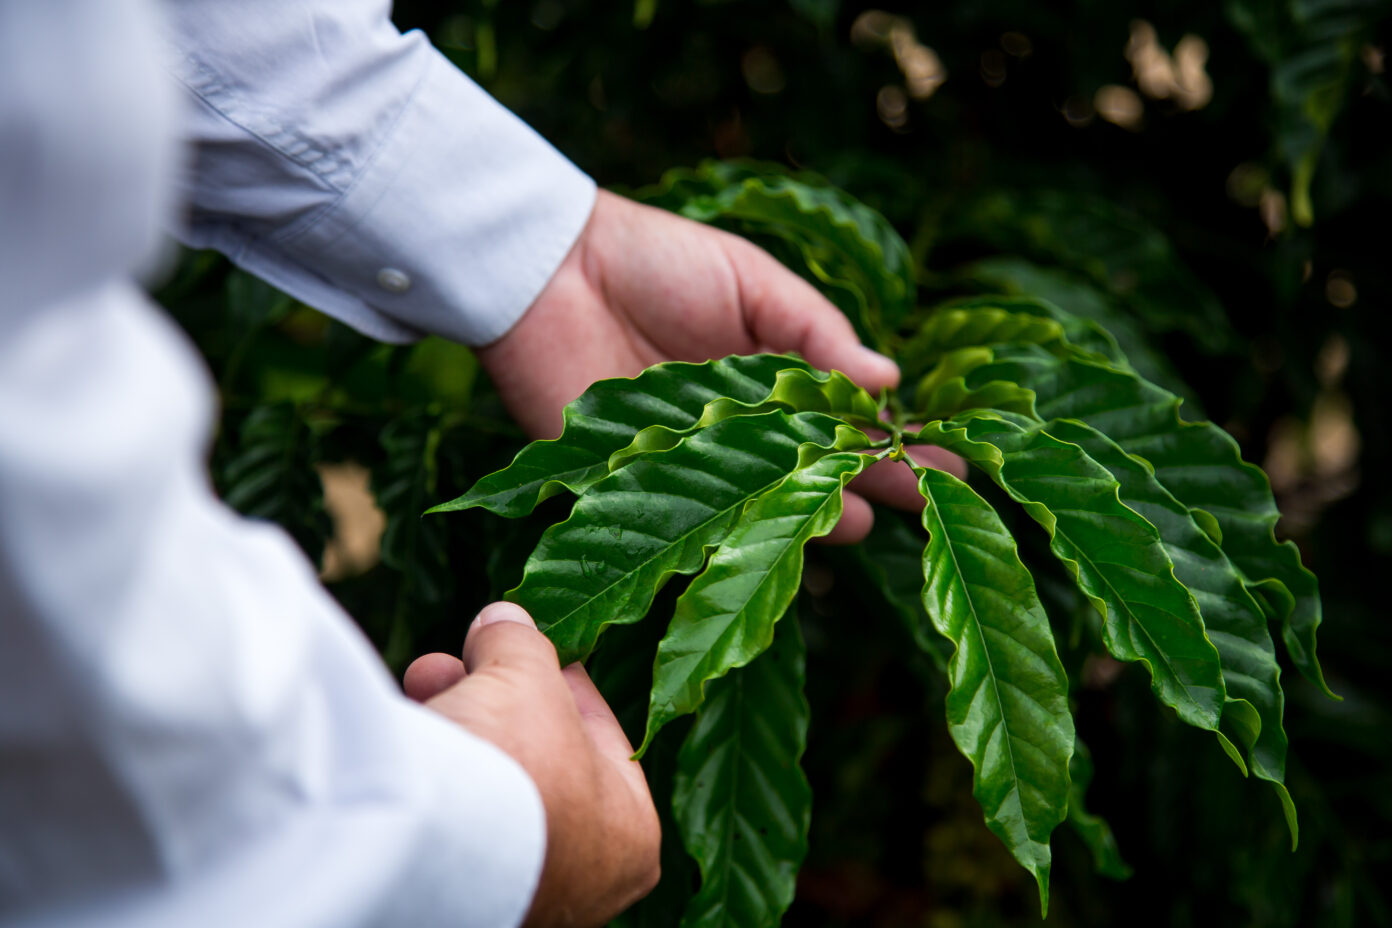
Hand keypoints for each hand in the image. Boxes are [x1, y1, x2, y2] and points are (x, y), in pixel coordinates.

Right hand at [404, 602, 659, 926]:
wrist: (427, 841)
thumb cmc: (511, 759)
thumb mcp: (525, 672)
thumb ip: (520, 642)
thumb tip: (503, 620)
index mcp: (631, 832)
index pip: (601, 737)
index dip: (559, 678)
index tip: (531, 646)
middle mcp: (585, 878)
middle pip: (538, 759)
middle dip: (494, 697)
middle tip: (460, 658)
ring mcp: (522, 893)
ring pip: (491, 787)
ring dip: (459, 723)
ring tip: (422, 679)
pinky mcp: (459, 896)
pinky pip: (453, 818)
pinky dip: (435, 770)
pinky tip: (409, 726)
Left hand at [476, 191, 963, 543]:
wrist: (551, 267)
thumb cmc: (657, 261)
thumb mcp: (751, 282)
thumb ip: (817, 333)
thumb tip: (891, 379)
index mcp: (775, 378)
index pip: (848, 420)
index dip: (897, 440)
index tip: (953, 461)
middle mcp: (741, 430)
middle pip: (818, 469)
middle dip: (876, 484)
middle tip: (929, 501)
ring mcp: (693, 464)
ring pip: (766, 502)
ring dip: (816, 510)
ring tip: (869, 516)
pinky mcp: (637, 488)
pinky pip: (698, 516)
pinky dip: (739, 531)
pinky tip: (786, 532)